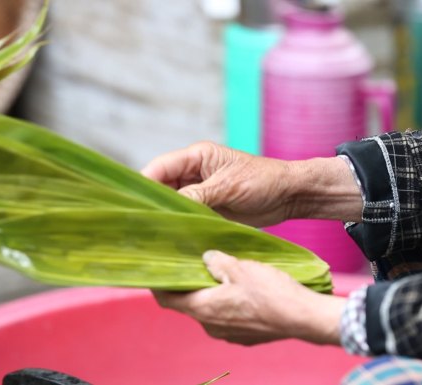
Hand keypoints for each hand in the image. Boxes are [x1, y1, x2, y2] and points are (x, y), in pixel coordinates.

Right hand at [142, 142, 362, 226]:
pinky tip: (173, 241)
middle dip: (152, 205)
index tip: (131, 204)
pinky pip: (187, 219)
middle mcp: (194, 174)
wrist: (290, 196)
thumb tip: (169, 210)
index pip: (160, 168)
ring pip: (172, 206)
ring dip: (166, 219)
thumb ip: (197, 197)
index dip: (144, 184)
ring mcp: (200, 193)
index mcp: (196, 157)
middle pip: (162, 188)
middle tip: (138, 226)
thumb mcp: (228, 187)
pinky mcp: (208, 210)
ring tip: (152, 237)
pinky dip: (181, 228)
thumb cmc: (263, 181)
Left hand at [153, 250, 345, 345]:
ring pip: (210, 311)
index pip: (168, 300)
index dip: (159, 286)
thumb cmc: (272, 293)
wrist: (303, 318)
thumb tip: (206, 258)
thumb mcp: (241, 268)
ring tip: (220, 273)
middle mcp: (212, 326)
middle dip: (189, 286)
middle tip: (192, 265)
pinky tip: (241, 289)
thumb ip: (218, 262)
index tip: (156, 273)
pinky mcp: (245, 336)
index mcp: (204, 309)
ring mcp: (229, 334)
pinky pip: (228, 318)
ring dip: (211, 294)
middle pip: (189, 304)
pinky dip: (228, 303)